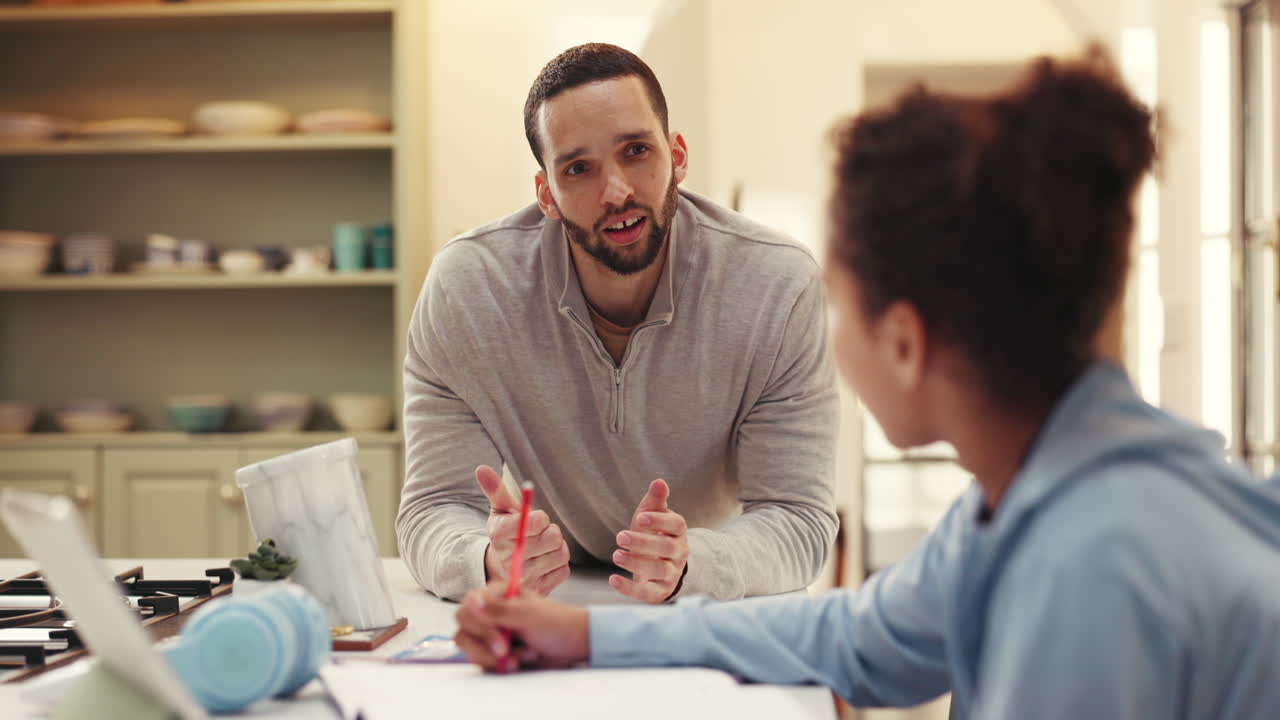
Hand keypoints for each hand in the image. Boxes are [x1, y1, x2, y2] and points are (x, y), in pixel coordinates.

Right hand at [454, 581, 589, 671]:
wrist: (574, 645)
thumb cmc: (557, 623)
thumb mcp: (528, 615)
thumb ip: (498, 610)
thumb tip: (471, 601)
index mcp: (497, 594)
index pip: (467, 608)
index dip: (480, 627)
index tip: (499, 641)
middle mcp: (490, 612)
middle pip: (464, 630)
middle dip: (486, 645)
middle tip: (506, 652)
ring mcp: (491, 633)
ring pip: (470, 649)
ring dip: (494, 658)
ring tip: (523, 656)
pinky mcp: (493, 651)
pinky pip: (481, 662)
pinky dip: (498, 666)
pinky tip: (518, 663)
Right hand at [476, 465, 569, 595]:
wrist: (500, 568)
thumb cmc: (505, 534)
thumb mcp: (499, 511)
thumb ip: (495, 490)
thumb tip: (481, 469)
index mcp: (498, 534)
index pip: (533, 521)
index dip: (539, 518)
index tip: (535, 520)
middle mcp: (508, 559)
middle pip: (552, 537)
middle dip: (550, 531)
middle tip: (539, 534)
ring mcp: (523, 579)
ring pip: (561, 554)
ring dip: (556, 548)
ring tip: (542, 548)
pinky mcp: (538, 591)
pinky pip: (564, 570)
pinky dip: (558, 565)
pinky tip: (544, 563)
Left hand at [610, 478, 688, 602]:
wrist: (659, 566)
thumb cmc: (653, 535)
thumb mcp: (652, 516)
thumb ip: (655, 501)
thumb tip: (659, 481)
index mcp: (678, 531)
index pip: (676, 524)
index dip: (660, 521)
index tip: (640, 518)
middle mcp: (679, 553)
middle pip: (667, 547)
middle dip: (644, 542)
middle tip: (620, 536)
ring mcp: (672, 573)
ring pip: (660, 570)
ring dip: (637, 562)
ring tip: (616, 555)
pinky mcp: (661, 592)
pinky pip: (649, 594)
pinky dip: (630, 588)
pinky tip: (613, 579)